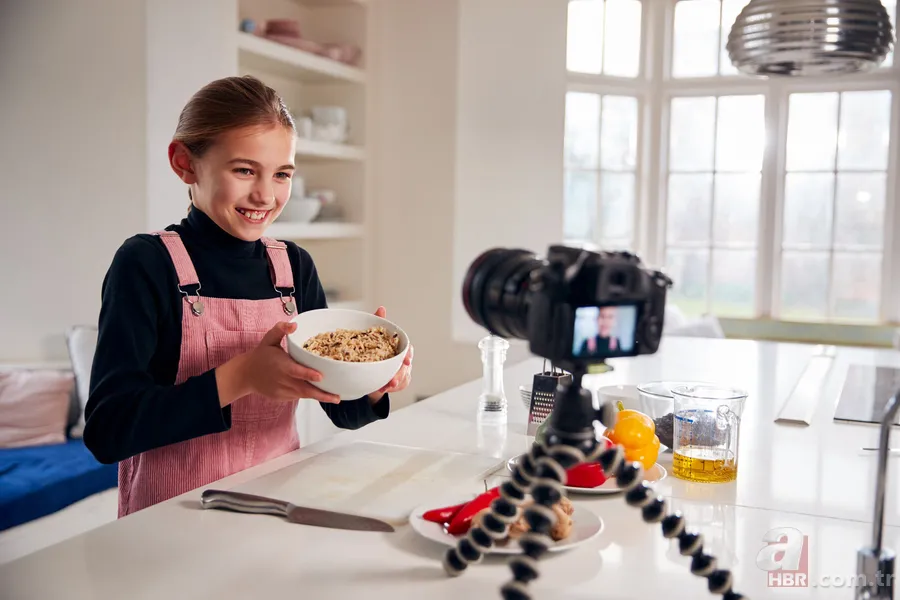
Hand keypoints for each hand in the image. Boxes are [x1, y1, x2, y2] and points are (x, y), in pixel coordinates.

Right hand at [216, 321, 340, 406]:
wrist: (246, 374)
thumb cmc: (261, 355)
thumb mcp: (268, 339)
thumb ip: (280, 329)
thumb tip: (294, 325)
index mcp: (281, 365)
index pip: (296, 371)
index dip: (308, 374)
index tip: (321, 376)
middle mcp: (282, 380)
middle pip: (303, 389)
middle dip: (321, 394)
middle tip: (337, 396)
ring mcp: (282, 391)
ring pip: (303, 395)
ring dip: (318, 396)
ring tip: (334, 397)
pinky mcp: (282, 397)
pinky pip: (298, 397)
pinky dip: (308, 395)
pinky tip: (320, 394)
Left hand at [368, 306, 413, 402]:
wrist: (369, 365)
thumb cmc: (374, 347)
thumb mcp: (374, 334)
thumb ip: (379, 322)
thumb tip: (382, 308)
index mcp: (399, 347)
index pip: (407, 350)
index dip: (407, 355)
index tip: (406, 360)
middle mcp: (403, 359)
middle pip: (406, 367)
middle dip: (399, 375)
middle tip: (391, 382)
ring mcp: (402, 371)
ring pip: (403, 379)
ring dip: (394, 384)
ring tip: (383, 388)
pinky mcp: (399, 382)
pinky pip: (399, 386)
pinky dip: (391, 389)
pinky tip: (382, 389)